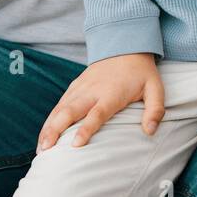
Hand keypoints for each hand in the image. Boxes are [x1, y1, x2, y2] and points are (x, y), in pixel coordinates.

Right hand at [37, 53, 164, 150]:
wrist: (125, 46)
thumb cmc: (141, 72)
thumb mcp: (155, 88)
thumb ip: (155, 110)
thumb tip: (150, 131)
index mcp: (111, 93)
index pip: (97, 113)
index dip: (86, 129)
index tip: (75, 145)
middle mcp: (92, 90)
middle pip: (70, 111)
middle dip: (56, 130)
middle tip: (46, 150)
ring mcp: (81, 87)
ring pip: (60, 109)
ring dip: (49, 128)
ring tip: (41, 149)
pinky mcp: (75, 86)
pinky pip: (59, 105)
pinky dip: (49, 120)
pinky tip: (44, 135)